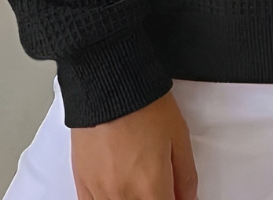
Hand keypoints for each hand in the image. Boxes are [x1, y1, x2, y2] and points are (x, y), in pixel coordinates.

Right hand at [71, 89, 198, 199]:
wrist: (108, 84)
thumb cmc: (143, 104)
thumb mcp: (179, 135)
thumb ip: (186, 175)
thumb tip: (189, 198)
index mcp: (151, 187)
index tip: (175, 192)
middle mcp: (123, 196)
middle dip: (154, 196)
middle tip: (158, 182)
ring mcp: (100, 192)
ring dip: (133, 198)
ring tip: (139, 181)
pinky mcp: (82, 183)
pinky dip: (109, 199)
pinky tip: (117, 188)